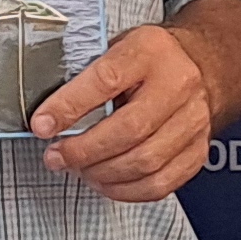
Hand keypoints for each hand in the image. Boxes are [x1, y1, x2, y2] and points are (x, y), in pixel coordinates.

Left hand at [34, 23, 217, 202]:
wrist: (199, 66)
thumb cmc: (148, 61)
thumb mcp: (116, 49)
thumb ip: (86, 77)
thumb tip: (49, 115)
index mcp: (150, 52)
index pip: (106, 80)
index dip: (69, 107)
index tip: (41, 125)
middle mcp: (178, 86)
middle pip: (129, 129)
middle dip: (83, 151)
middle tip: (56, 156)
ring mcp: (193, 122)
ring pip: (145, 162)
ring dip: (102, 174)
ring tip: (79, 169)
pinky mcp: (197, 152)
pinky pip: (160, 184)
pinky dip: (125, 190)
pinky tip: (105, 181)